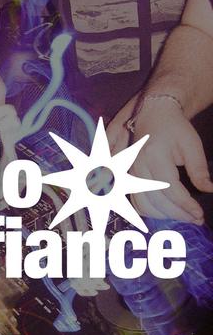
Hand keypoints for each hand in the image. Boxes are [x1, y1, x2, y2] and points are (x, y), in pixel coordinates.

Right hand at [107, 97, 212, 223]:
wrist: (153, 116)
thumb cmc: (174, 128)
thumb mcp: (192, 144)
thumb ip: (199, 169)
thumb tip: (209, 190)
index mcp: (154, 156)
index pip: (170, 189)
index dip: (185, 205)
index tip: (199, 214)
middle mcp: (138, 167)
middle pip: (156, 200)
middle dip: (177, 213)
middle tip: (196, 218)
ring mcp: (131, 173)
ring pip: (144, 204)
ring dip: (164, 215)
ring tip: (183, 215)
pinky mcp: (129, 178)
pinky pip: (136, 201)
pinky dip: (150, 211)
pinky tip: (165, 211)